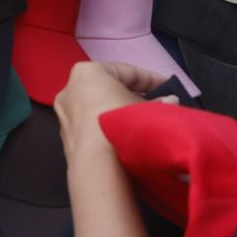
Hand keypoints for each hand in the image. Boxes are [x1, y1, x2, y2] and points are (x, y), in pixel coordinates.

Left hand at [54, 60, 174, 163]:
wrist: (97, 164)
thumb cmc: (121, 123)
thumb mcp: (147, 109)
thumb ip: (161, 103)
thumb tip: (171, 102)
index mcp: (87, 73)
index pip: (128, 71)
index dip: (153, 80)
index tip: (170, 87)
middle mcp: (70, 90)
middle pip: (112, 90)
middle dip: (137, 98)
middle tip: (159, 107)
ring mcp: (65, 116)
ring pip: (100, 109)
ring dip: (123, 114)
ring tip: (145, 125)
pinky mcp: (66, 139)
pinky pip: (93, 127)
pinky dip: (109, 129)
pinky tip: (126, 140)